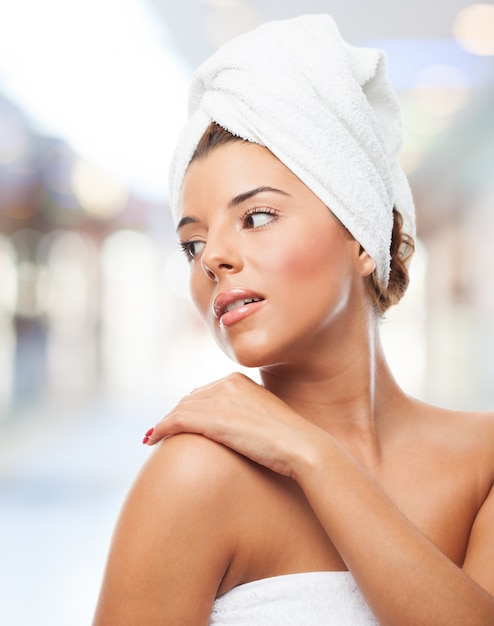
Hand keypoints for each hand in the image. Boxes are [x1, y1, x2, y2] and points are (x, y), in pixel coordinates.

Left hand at [143, 372, 321, 477]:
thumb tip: (238, 428)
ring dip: (163, 423)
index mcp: (239, 381)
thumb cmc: (290, 440)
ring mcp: (219, 400)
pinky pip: (175, 421)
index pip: (204, 392)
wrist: (302, 446)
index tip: (179, 421)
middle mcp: (227, 384)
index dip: (188, 408)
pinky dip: (160, 428)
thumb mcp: (266, 418)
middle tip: (161, 430)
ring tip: (152, 435)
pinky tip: (151, 439)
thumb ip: (248, 415)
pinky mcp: (213, 419)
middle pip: (189, 399)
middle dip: (174, 415)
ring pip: (180, 410)